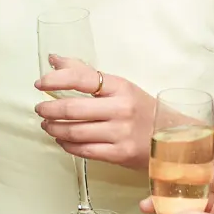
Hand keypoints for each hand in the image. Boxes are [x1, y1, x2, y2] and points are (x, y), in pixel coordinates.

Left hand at [35, 55, 153, 170]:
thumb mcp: (120, 87)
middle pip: (73, 109)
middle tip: (40, 109)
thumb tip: (54, 59)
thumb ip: (86, 73)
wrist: (173, 137)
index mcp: (120, 87)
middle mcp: (121, 109)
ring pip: (75, 132)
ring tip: (47, 125)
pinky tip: (62, 140)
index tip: (40, 84)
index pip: (81, 78)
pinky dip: (67, 145)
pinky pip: (84, 150)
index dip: (55, 80)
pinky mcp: (119, 155)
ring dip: (54, 128)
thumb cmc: (142, 109)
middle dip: (49, 109)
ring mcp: (120, 133)